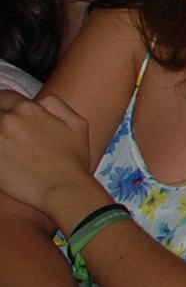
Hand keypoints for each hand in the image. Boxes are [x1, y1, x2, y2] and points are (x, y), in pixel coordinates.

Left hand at [0, 90, 93, 211]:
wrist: (62, 188)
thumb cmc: (72, 160)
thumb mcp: (78, 124)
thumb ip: (57, 105)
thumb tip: (40, 101)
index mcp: (28, 109)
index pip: (3, 97)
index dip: (4, 106)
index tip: (6, 117)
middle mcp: (8, 120)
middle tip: (6, 135)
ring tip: (5, 147)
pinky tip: (3, 160)